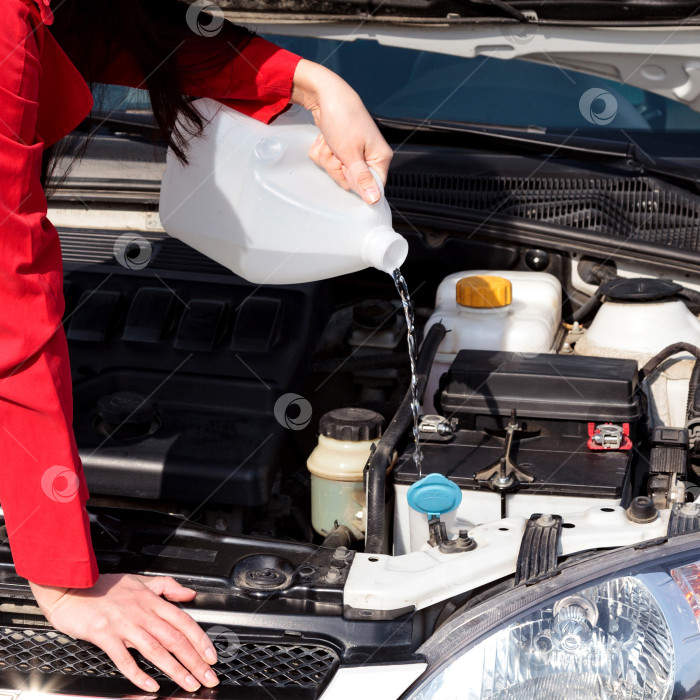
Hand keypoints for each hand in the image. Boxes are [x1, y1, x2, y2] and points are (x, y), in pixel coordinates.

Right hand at [29, 574, 218, 692]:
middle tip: (209, 677)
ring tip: (189, 684)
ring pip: (156, 650)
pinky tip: (152, 686)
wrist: (72, 588)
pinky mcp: (105, 636)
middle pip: (175, 639)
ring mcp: (124, 625)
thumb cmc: (105, 586)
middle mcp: (142, 613)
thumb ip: (167, 587)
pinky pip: (125, 659)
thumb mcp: (141, 580)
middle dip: (195, 661)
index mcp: (152, 601)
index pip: (184, 621)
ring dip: (175, 670)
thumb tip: (190, 594)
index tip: (212, 656)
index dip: (200, 639)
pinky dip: (139, 674)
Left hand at [290, 59, 392, 203]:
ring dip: (328, 158)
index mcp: (380, 158)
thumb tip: (375, 200)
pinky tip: (326, 138)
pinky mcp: (341, 147)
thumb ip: (362, 179)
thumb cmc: (342, 118)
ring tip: (331, 141)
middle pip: (350, 181)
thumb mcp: (350, 153)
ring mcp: (354, 151)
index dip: (354, 181)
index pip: (371, 187)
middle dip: (337, 167)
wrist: (325, 94)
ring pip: (337, 170)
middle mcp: (369, 156)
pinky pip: (329, 161)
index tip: (347, 166)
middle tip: (337, 150)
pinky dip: (323, 151)